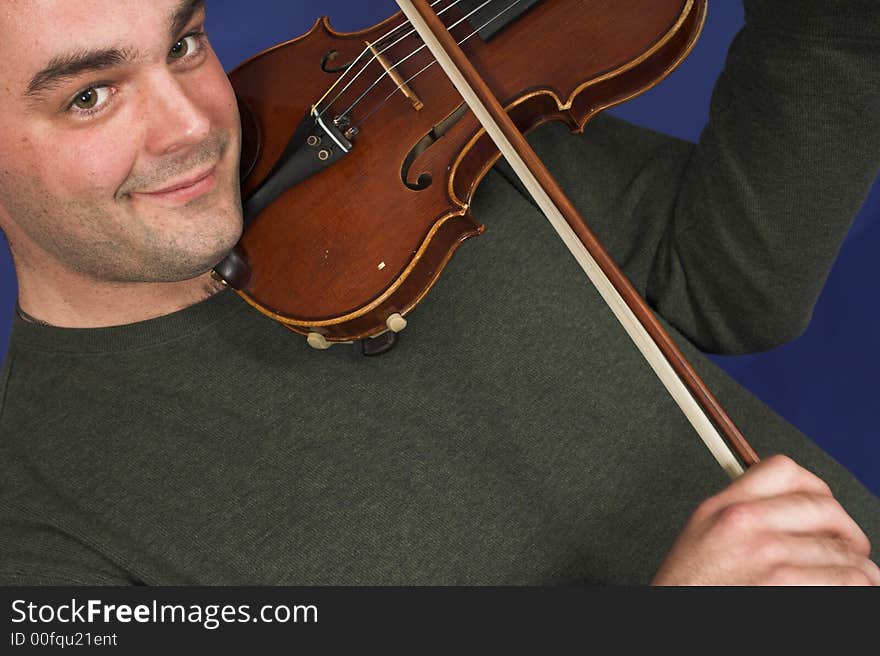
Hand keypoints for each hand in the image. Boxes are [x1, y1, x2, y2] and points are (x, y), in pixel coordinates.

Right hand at [651, 455, 879, 584]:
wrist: (674, 626)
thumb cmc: (689, 592)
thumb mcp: (701, 537)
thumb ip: (740, 513)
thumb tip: (792, 510)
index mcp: (723, 507)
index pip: (783, 470)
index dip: (815, 489)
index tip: (824, 509)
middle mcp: (743, 522)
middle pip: (824, 507)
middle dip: (847, 532)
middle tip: (852, 551)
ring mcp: (766, 553)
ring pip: (844, 551)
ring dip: (856, 570)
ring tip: (850, 582)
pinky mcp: (784, 584)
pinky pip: (848, 579)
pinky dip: (855, 589)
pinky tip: (843, 593)